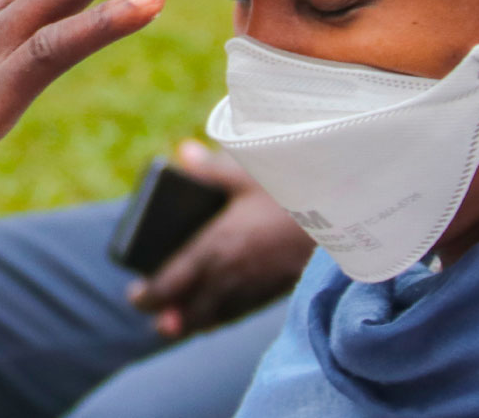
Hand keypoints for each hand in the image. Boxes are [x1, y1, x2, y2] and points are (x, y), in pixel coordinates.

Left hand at [127, 141, 312, 337]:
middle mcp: (230, 274)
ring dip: (198, 323)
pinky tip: (220, 316)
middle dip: (172, 319)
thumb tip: (184, 152)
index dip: (150, 296)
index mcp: (214, 246)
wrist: (341, 213)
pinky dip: (225, 317)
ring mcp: (255, 287)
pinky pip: (243, 313)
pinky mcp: (277, 291)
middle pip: (192, 309)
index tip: (136, 298)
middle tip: (158, 321)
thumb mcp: (245, 173)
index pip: (170, 282)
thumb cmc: (289, 189)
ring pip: (218, 317)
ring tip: (183, 325)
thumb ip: (210, 168)